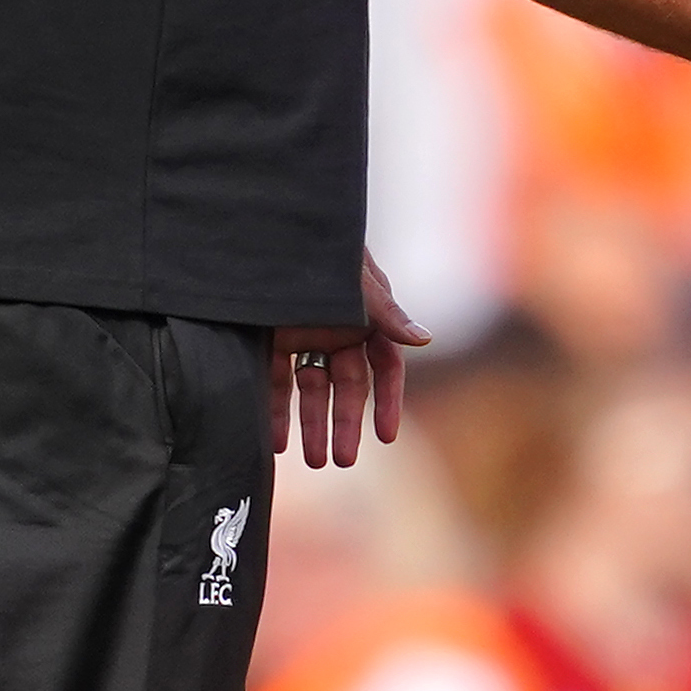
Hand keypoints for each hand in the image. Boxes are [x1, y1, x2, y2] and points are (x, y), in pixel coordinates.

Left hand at [271, 249, 429, 468]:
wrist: (265, 229)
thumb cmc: (323, 249)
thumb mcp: (356, 280)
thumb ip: (386, 312)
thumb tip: (425, 340)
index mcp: (366, 317)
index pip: (384, 367)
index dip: (386, 401)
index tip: (386, 436)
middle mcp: (338, 330)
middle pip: (346, 387)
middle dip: (345, 424)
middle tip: (343, 461)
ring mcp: (303, 335)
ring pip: (311, 389)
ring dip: (312, 425)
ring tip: (313, 461)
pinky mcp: (270, 338)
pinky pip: (275, 381)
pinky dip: (276, 411)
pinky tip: (275, 441)